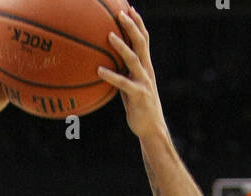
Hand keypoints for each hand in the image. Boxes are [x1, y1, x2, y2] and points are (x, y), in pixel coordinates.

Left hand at [97, 6, 165, 138]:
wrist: (151, 129)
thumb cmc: (138, 108)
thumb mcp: (131, 86)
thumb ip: (123, 73)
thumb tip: (105, 63)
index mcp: (146, 66)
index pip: (144, 39)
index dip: (138, 23)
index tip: (129, 8)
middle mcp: (147, 71)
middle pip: (141, 42)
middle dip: (132, 26)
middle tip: (121, 12)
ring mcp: (144, 82)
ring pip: (134, 59)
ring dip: (122, 46)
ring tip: (109, 35)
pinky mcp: (138, 96)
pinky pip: (123, 83)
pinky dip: (111, 76)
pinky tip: (99, 70)